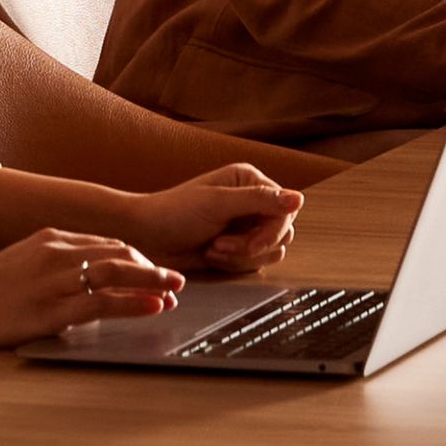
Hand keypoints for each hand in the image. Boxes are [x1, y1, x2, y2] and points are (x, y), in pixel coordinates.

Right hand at [0, 227, 182, 353]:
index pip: (106, 242)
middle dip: (151, 266)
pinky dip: (134, 302)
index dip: (136, 257)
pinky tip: (153, 306)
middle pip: (119, 252)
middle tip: (175, 279)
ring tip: (175, 289)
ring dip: (152, 280)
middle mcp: (56, 252)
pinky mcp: (52, 308)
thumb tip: (85, 282)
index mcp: (50, 238)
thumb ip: (53, 266)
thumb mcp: (21, 265)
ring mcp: (55, 279)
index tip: (154, 269)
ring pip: (117, 272)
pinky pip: (104, 302)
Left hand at [127, 165, 303, 278]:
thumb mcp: (217, 204)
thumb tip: (298, 198)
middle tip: (220, 244)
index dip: (272, 231)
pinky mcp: (238, 247)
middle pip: (282, 233)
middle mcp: (252, 201)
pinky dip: (234, 264)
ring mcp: (246, 226)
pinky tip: (210, 254)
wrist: (146, 237)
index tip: (252, 244)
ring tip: (213, 247)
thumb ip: (258, 200)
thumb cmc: (174, 213)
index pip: (286, 209)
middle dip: (251, 246)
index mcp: (250, 181)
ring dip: (240, 256)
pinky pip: (255, 263)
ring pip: (271, 252)